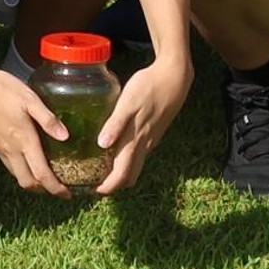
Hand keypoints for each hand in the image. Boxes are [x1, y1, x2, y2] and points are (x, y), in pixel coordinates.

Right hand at [0, 58, 72, 196]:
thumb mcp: (28, 98)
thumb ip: (47, 119)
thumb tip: (65, 136)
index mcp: (23, 140)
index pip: (41, 174)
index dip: (55, 188)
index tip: (67, 194)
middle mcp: (9, 149)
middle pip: (27, 181)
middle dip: (42, 189)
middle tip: (56, 186)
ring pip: (15, 173)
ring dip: (30, 179)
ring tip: (42, 174)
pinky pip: (6, 162)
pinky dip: (18, 167)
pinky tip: (23, 155)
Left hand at [98, 55, 194, 193]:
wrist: (175, 77)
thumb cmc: (149, 87)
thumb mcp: (128, 102)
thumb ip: (115, 123)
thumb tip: (102, 145)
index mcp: (136, 140)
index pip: (123, 174)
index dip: (109, 186)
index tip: (93, 190)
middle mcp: (145, 144)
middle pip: (131, 174)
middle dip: (115, 184)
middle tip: (96, 183)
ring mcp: (152, 139)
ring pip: (137, 164)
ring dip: (122, 171)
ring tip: (103, 169)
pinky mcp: (155, 131)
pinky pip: (141, 152)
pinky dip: (129, 158)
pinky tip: (118, 148)